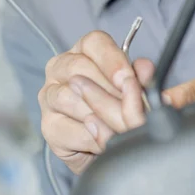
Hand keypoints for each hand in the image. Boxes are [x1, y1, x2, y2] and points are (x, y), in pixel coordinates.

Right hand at [38, 31, 154, 174]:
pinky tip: (105, 143)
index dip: (112, 59)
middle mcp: (60, 68)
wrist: (109, 152)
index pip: (94, 42)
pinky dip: (91, 138)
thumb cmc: (119, 112)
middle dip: (108, 91)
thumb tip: (145, 68)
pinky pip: (67, 129)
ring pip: (69, 97)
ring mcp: (49, 96)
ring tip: (120, 128)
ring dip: (99, 115)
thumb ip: (140, 78)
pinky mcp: (48, 126)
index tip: (128, 80)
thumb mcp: (134, 93)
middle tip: (129, 108)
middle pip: (79, 67)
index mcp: (83, 52)